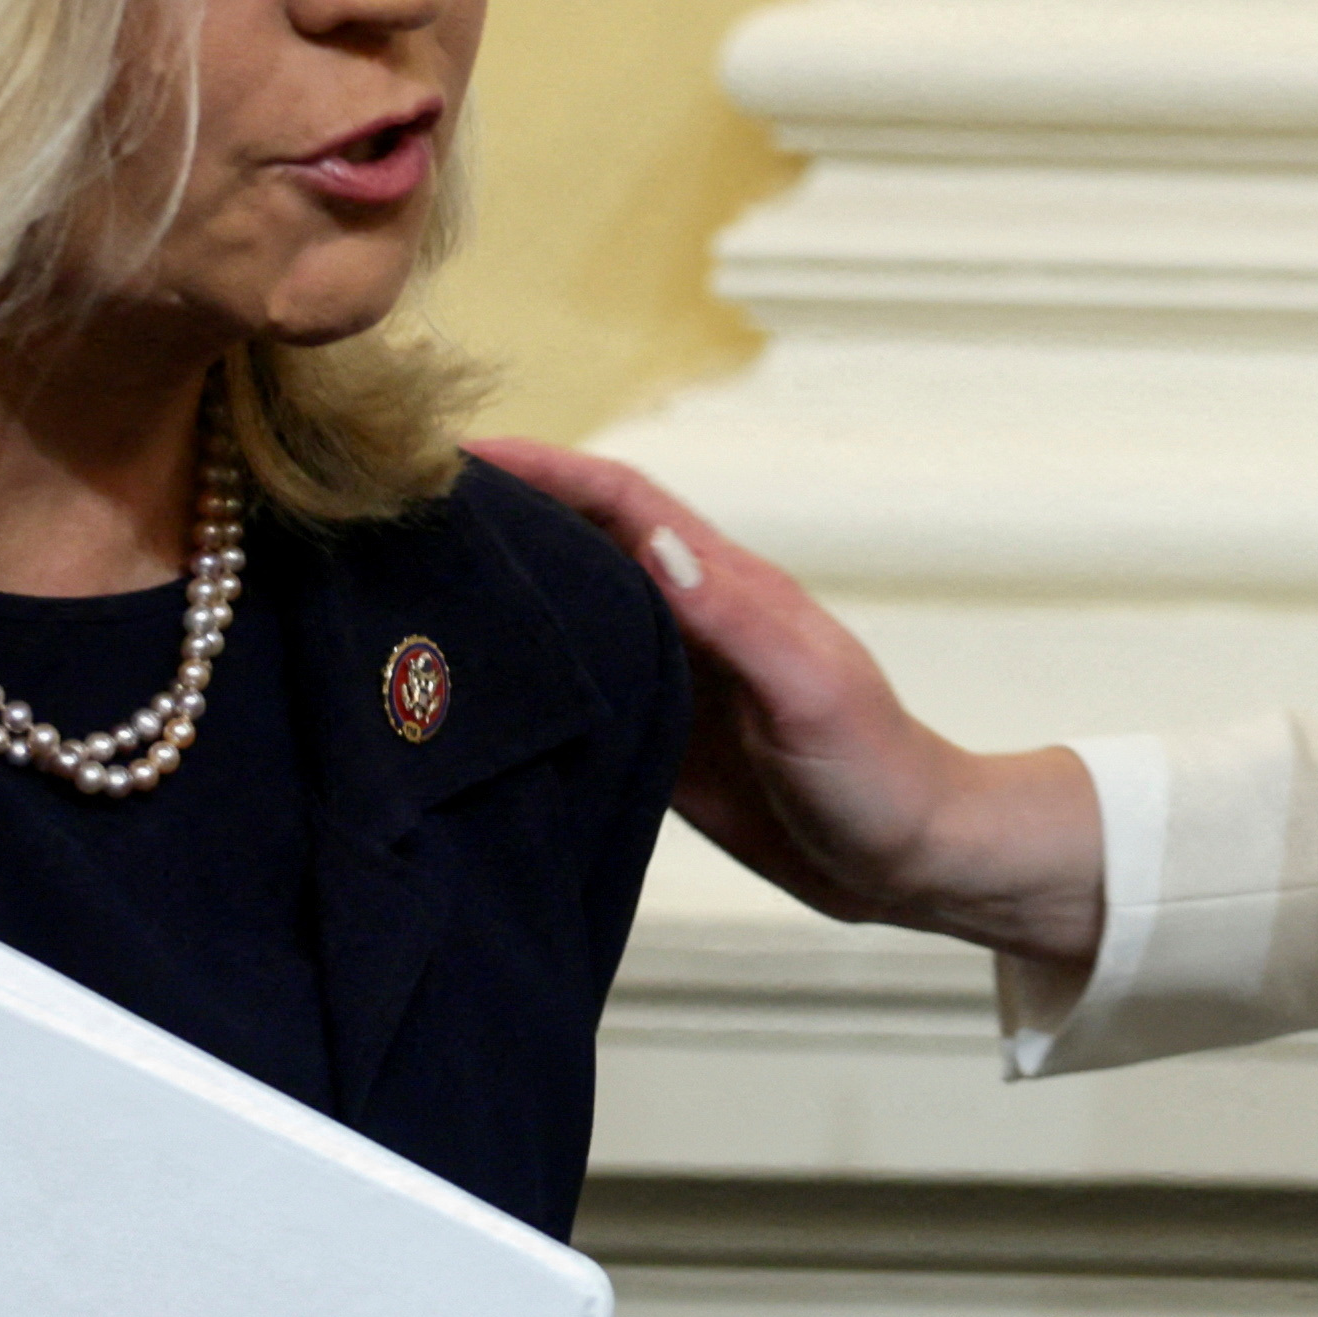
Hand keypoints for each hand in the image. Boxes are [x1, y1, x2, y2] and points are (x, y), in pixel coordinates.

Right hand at [467, 436, 1102, 966]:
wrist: (910, 861)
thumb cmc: (876, 772)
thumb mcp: (809, 690)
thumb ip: (736, 619)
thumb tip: (656, 542)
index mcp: (725, 588)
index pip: (621, 501)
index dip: (547, 469)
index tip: (462, 455)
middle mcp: (689, 619)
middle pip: (581, 543)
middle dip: (504, 513)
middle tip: (407, 510)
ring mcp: (671, 677)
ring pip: (572, 612)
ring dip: (507, 589)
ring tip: (414, 583)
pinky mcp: (658, 738)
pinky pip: (580, 691)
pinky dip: (527, 675)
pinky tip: (471, 689)